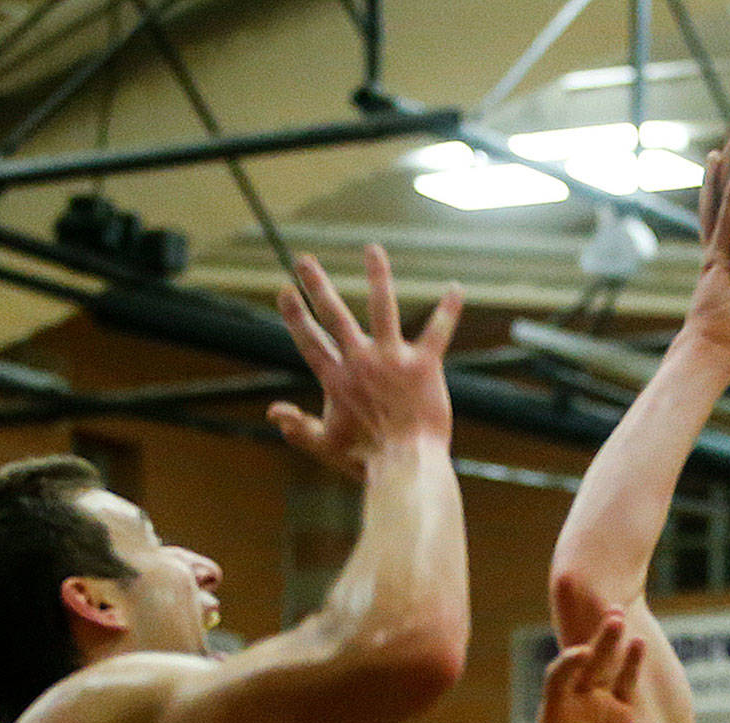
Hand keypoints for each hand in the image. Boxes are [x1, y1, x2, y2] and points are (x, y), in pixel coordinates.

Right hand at [269, 246, 463, 478]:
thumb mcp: (324, 446)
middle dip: (317, 286)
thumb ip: (298, 428)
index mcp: (336, 379)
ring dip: (378, 276)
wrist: (404, 465)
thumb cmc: (366, 460)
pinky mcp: (423, 365)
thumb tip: (272, 412)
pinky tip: (457, 288)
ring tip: (372, 250)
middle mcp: (360, 361)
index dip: (295, 317)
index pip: (310, 341)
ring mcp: (391, 359)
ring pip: (382, 308)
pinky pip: (437, 332)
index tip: (285, 293)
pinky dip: (449, 311)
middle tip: (304, 261)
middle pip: (334, 315)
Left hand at [529, 611, 643, 722]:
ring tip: (623, 619)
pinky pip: (627, 686)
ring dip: (614, 644)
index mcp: (554, 712)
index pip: (558, 678)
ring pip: (607, 668)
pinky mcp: (620, 716)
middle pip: (586, 663)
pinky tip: (640, 644)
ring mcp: (598, 706)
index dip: (568, 664)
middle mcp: (575, 702)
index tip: (581, 654)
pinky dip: (633, 666)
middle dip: (597, 641)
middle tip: (610, 616)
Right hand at [681, 156, 729, 373]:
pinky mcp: (715, 259)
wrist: (716, 355)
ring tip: (718, 154)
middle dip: (721, 193)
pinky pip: (726, 220)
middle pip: (721, 220)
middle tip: (728, 164)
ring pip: (715, 212)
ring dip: (717, 182)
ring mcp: (716, 258)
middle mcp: (724, 264)